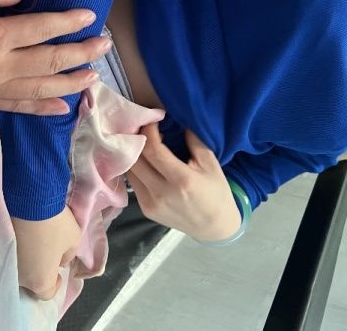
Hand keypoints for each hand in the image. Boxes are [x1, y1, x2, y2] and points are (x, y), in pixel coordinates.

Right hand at [0, 0, 111, 113]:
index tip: (90, 16)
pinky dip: (42, 108)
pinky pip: (17, 107)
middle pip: (50, 62)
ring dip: (71, 83)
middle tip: (105, 45)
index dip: (68, 22)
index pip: (41, 28)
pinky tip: (61, 108)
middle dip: (81, 54)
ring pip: (40, 89)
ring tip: (94, 76)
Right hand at [11, 206, 81, 299]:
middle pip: (30, 281)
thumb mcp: (74, 239)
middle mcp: (20, 278)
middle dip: (39, 271)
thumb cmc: (54, 224)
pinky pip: (9, 254)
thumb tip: (60, 260)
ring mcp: (6, 263)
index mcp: (39, 281)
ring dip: (26, 260)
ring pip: (18, 268)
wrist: (28, 200)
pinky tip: (21, 235)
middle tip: (46, 254)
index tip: (58, 270)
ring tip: (32, 243)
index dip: (55, 284)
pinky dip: (16, 248)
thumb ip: (68, 255)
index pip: (47, 294)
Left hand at [125, 123, 240, 240]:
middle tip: (142, 126)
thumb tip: (178, 119)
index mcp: (181, 180)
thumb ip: (194, 141)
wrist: (214, 228)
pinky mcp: (145, 210)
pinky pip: (133, 183)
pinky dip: (135, 168)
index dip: (148, 131)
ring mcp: (151, 203)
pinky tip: (142, 159)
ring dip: (132, 153)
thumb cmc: (216, 193)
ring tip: (140, 140)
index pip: (153, 150)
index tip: (152, 120)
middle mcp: (161, 193)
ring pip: (129, 171)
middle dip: (136, 139)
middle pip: (135, 159)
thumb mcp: (211, 164)